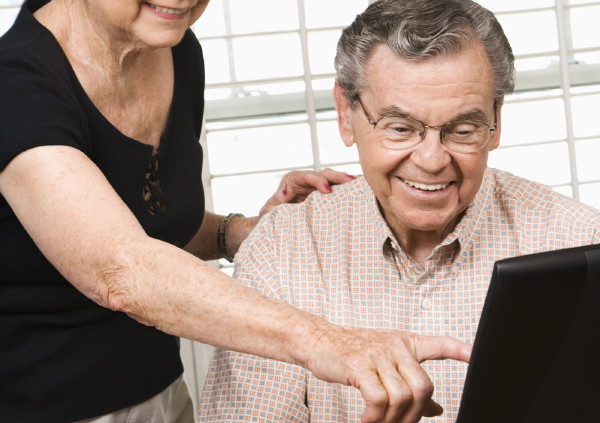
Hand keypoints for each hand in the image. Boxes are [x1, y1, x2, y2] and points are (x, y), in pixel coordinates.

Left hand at [259, 168, 355, 215]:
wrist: (275, 222)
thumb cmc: (272, 215)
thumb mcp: (270, 209)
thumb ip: (276, 201)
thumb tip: (285, 191)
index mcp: (293, 180)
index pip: (307, 176)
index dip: (318, 181)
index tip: (328, 191)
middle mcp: (307, 180)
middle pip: (324, 173)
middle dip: (338, 176)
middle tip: (351, 181)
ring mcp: (318, 187)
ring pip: (334, 179)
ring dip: (347, 181)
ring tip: (362, 183)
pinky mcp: (325, 195)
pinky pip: (338, 189)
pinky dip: (349, 189)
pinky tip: (362, 190)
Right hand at [304, 325, 471, 422]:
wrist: (319, 339)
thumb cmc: (353, 351)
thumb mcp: (385, 363)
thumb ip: (411, 384)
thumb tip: (438, 410)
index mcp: (405, 344)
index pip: (439, 345)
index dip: (460, 350)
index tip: (477, 356)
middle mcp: (395, 347)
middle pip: (423, 386)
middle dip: (415, 416)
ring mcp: (378, 355)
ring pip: (402, 397)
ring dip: (392, 421)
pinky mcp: (359, 365)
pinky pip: (378, 399)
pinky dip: (375, 417)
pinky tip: (366, 420)